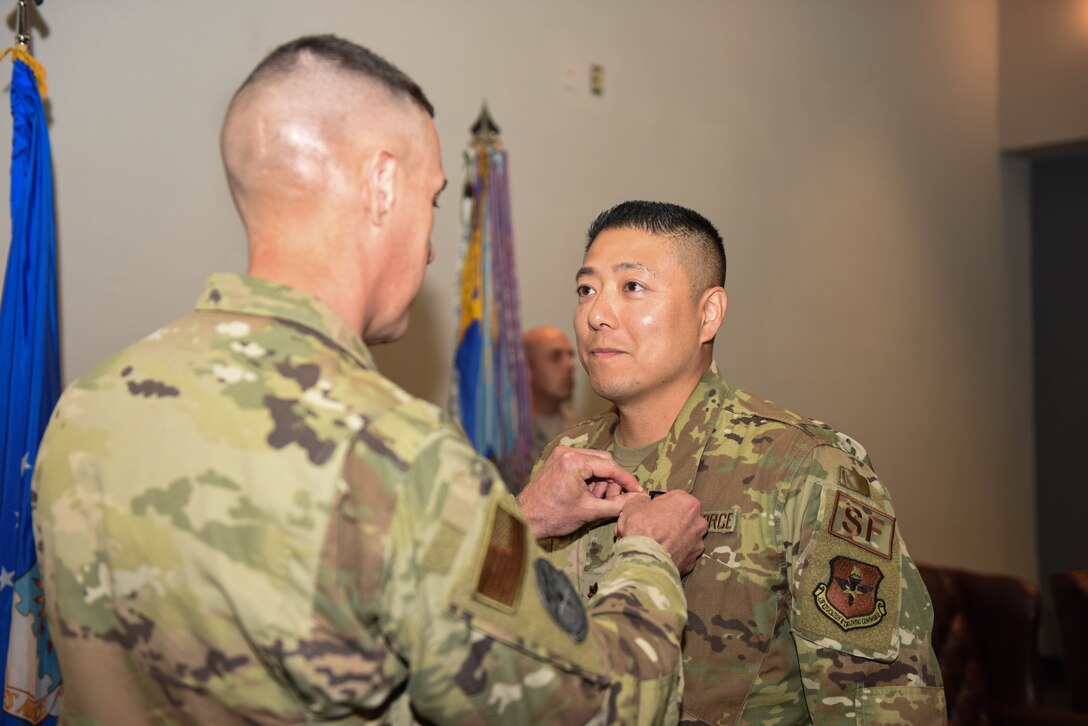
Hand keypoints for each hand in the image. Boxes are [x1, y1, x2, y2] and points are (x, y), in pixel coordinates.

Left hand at [517, 446, 642, 538]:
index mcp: (574, 462)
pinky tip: (588, 495)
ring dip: (601, 480)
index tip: (638, 491)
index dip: (627, 480)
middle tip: (614, 500)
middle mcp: (567, 452)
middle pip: (604, 461)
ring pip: (594, 462)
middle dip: (612, 481)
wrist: (525, 518)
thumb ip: (616, 504)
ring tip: (597, 500)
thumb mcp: (590, 511)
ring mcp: (561, 454)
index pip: (610, 467)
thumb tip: (637, 499)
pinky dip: (590, 478)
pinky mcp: (557, 459)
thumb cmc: (553, 516)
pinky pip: (583, 464)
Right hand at [616, 490, 706, 574]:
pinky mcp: (693, 561)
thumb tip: (643, 501)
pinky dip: (674, 553)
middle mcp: (698, 522)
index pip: (675, 497)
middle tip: (653, 526)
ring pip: (685, 536)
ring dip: (674, 538)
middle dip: (670, 520)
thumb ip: (642, 499)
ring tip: (656, 543)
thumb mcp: (634, 505)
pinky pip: (683, 553)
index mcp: (688, 503)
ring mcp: (698, 543)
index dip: (660, 503)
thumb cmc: (642, 529)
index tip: (651, 510)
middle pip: (684, 517)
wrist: (645, 561)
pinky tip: (661, 554)